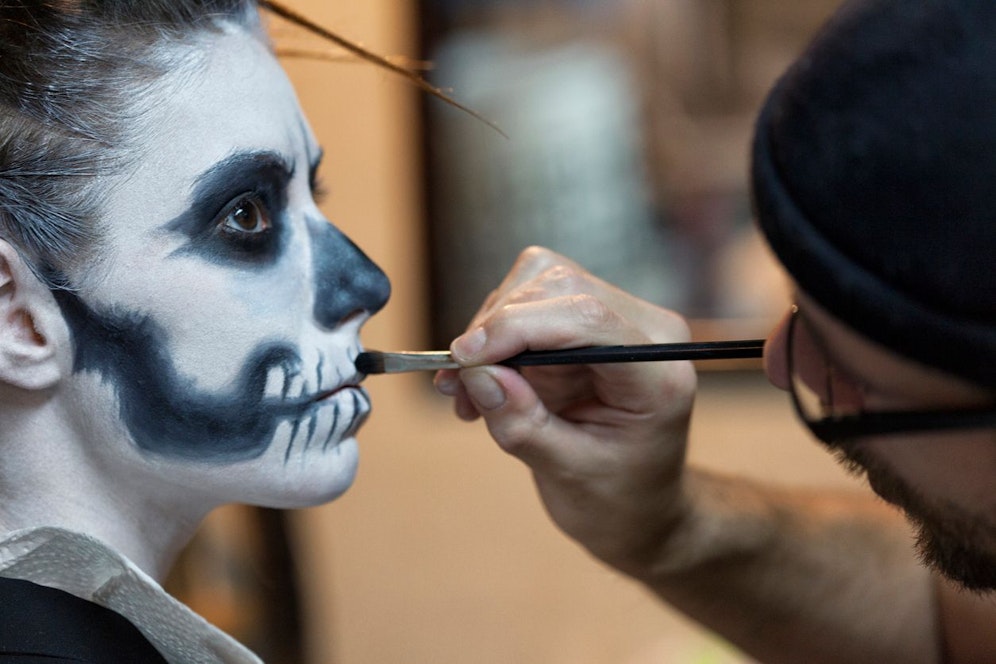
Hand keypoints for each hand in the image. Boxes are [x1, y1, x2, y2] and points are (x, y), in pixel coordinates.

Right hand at [435, 247, 697, 575]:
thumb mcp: (569, 475)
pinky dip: (495, 338)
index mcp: (658, 374)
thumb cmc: (617, 498)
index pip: (588, 317)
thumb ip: (523, 424)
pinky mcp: (586, 320)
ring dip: (490, 333)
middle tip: (457, 386)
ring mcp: (617, 319)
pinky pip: (528, 301)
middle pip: (558, 286)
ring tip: (469, 396)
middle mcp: (646, 332)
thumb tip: (477, 373)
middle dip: (497, 329)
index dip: (519, 327)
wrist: (639, 507)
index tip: (465, 358)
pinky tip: (483, 386)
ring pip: (536, 282)